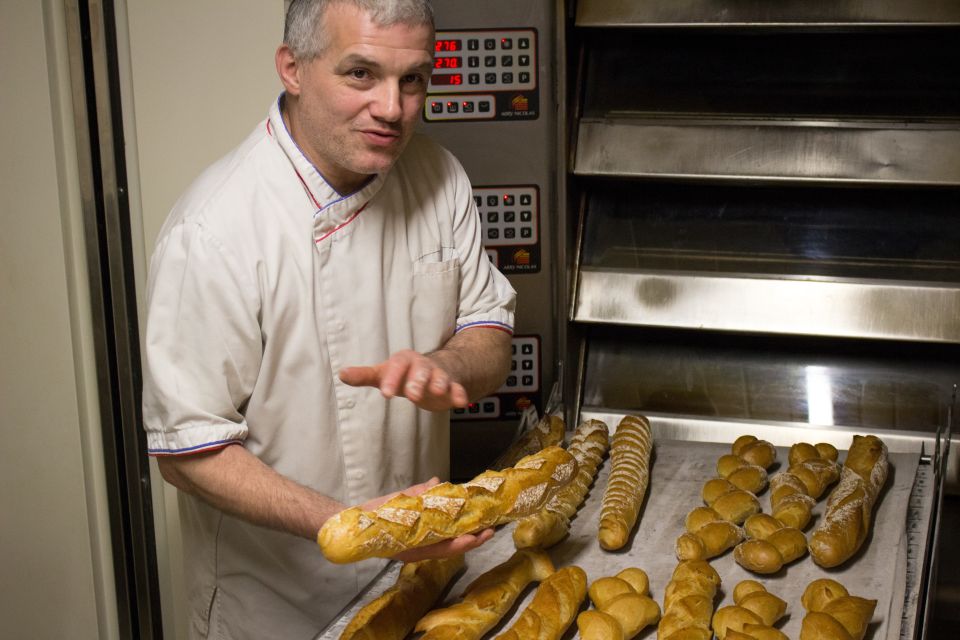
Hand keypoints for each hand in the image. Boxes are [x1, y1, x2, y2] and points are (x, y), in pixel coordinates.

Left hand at [339, 349, 468, 410]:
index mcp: (404, 360)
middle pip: (420, 369)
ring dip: (439, 384)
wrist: (438, 371)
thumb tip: (342, 374)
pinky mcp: (453, 385)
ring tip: (437, 392)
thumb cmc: (406, 374)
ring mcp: (439, 374)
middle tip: (412, 394)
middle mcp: (423, 365)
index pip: (397, 365)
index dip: (392, 378)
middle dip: (417, 381)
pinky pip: (457, 388)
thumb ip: (365, 376)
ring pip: (440, 377)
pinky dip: (459, 394)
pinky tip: (460, 402)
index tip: (385, 393)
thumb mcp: (385, 374)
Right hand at [359, 477, 493, 561]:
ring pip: (448, 543)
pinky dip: (453, 527)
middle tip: (491, 528)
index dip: (464, 542)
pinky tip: (464, 516)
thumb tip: (437, 483)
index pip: (445, 548)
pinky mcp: (417, 540)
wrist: (354, 528)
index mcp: (414, 548)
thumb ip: (417, 494)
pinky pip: (440, 537)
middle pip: (451, 547)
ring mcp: (419, 546)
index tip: (480, 535)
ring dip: (466, 534)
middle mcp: (420, 549)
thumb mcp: (395, 504)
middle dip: (472, 539)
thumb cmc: (374, 519)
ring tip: (484, 523)